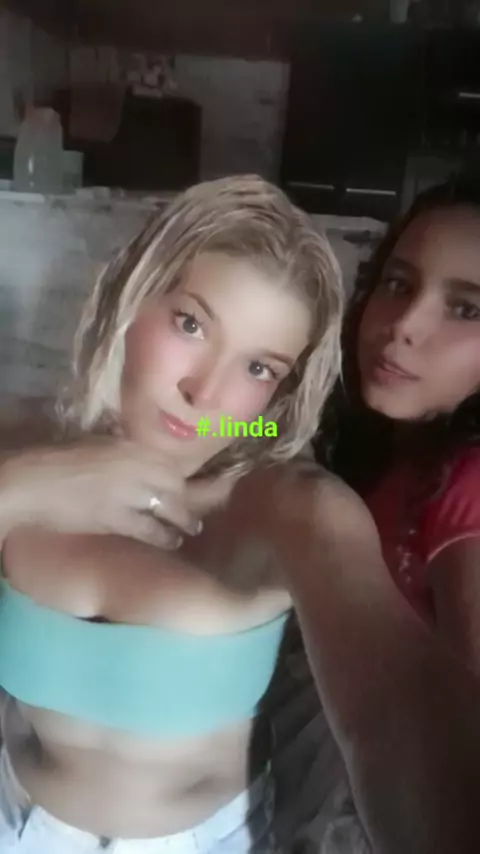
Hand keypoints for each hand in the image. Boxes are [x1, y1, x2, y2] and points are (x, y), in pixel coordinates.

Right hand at [1, 437, 224, 548]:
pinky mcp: (116, 517)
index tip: (196, 487)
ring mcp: (128, 491)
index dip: (188, 479)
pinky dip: (164, 536)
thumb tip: (144, 456)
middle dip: (189, 501)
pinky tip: (172, 542)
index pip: (171, 464)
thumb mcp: (99, 445)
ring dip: (184, 521)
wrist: (34, 481)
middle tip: (195, 514)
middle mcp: (136, 466)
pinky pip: (150, 528)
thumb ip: (125, 451)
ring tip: (191, 530)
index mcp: (131, 447)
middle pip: (175, 486)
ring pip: (169, 507)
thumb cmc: (60, 461)